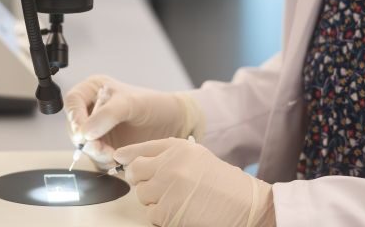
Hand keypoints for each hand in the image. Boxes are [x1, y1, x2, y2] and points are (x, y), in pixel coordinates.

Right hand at [63, 75, 200, 165]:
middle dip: (86, 140)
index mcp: (93, 90)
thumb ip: (108, 114)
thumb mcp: (130, 103)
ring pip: (84, 145)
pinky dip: (104, 159)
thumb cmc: (154, 104)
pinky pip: (96, 156)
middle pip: (74, 126)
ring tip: (112, 153)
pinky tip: (116, 157)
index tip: (83, 132)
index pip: (72, 102)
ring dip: (96, 152)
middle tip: (99, 147)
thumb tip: (85, 132)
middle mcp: (91, 110)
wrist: (173, 123)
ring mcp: (97, 129)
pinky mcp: (105, 146)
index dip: (74, 117)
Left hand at [116, 138, 274, 226]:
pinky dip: (162, 216)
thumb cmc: (224, 183)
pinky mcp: (167, 210)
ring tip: (178, 200)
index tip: (119, 159)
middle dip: (141, 180)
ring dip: (154, 200)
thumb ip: (170, 155)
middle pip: (135, 171)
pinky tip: (181, 211)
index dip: (128, 155)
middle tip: (157, 187)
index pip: (141, 149)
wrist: (245, 205)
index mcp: (178, 148)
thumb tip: (135, 160)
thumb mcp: (198, 157)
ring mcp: (167, 187)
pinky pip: (151, 214)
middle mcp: (169, 164)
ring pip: (141, 194)